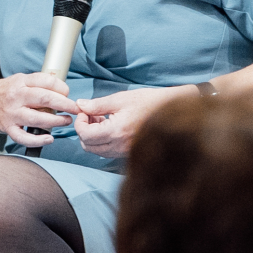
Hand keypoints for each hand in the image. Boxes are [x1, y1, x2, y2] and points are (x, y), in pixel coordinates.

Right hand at [0, 71, 78, 148]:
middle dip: (65, 104)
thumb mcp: (20, 80)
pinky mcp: (7, 128)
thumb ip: (38, 83)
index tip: (68, 94)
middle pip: (45, 98)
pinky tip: (49, 139)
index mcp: (21, 81)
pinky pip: (24, 137)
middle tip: (75, 109)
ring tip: (66, 121)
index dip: (62, 88)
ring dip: (56, 121)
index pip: (46, 81)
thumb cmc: (4, 91)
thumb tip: (61, 88)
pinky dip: (38, 140)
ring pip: (37, 118)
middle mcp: (16, 96)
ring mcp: (11, 113)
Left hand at [72, 85, 191, 158]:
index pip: (85, 135)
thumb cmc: (149, 102)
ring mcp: (124, 152)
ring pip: (97, 151)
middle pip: (88, 146)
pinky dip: (102, 141)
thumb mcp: (121, 99)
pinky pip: (108, 152)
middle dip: (83, 130)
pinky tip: (110, 126)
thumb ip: (97, 104)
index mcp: (116, 131)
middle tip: (90, 115)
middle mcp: (119, 146)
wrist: (172, 112)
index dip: (79, 123)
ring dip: (92, 137)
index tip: (84, 111)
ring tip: (101, 119)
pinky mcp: (129, 153)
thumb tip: (80, 105)